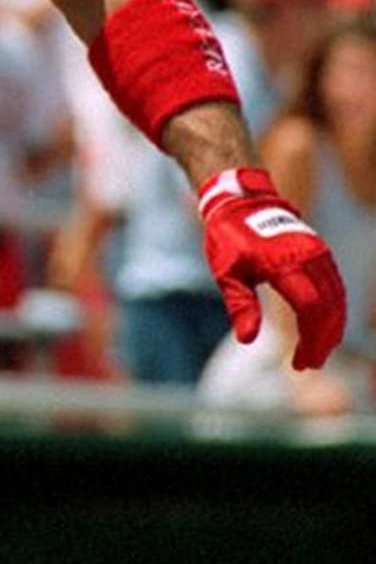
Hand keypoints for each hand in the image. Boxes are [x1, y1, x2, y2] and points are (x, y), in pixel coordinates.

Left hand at [198, 167, 346, 370]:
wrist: (240, 200)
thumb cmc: (227, 236)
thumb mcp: (225, 272)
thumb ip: (240, 305)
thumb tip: (248, 340)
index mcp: (284, 264)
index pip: (311, 310)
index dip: (311, 340)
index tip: (300, 363)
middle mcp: (309, 257)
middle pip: (329, 308)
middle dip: (323, 340)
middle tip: (310, 363)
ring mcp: (318, 253)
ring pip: (338, 298)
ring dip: (332, 328)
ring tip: (318, 351)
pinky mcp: (320, 251)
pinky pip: (336, 286)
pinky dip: (334, 309)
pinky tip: (324, 327)